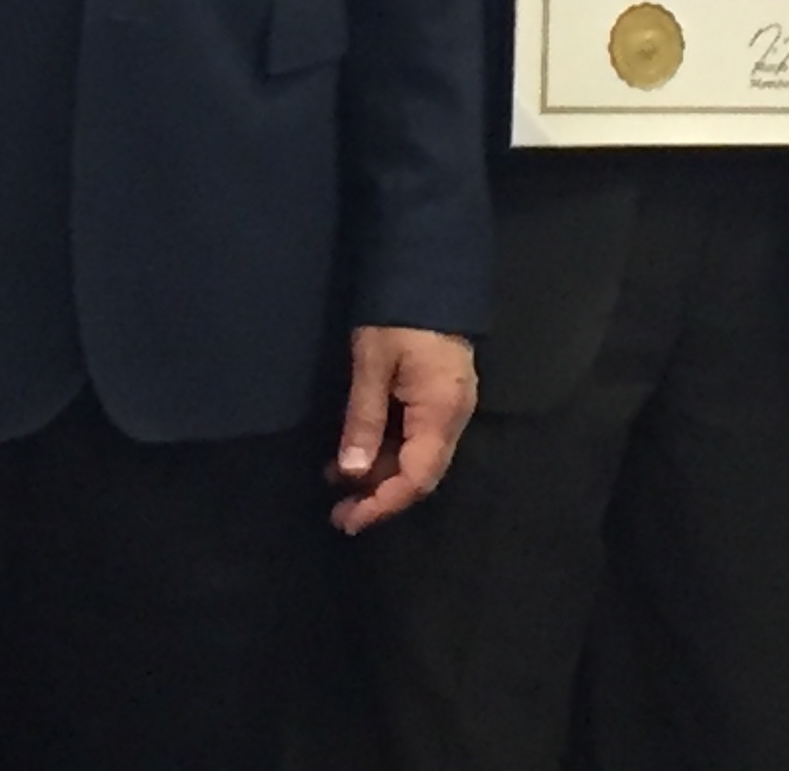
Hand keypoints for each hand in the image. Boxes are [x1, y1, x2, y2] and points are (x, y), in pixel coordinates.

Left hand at [328, 325, 475, 533]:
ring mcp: (448, 406)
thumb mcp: (372, 364)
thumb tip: (352, 472)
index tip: (348, 518)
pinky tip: (355, 451)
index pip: (417, 478)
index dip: (383, 503)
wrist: (426, 269)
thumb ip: (363, 418)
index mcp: (442, 413)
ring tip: (335, 479)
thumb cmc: (398, 315)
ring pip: (416, 457)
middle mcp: (453, 417)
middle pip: (419, 473)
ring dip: (379, 473)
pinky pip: (415, 437)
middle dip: (379, 495)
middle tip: (337, 511)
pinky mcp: (438, 395)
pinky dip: (386, 449)